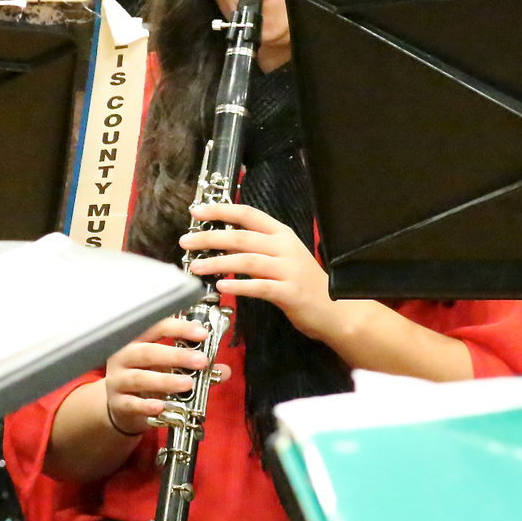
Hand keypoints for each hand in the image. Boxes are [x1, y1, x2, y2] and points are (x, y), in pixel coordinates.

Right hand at [105, 314, 230, 434]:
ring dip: (165, 380)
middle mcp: (124, 357)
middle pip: (148, 352)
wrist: (122, 406)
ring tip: (188, 384)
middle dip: (177, 356)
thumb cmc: (148, 378)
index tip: (202, 334)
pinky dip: (146, 405)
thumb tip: (224, 370)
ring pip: (140, 378)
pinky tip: (161, 406)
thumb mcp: (169, 368)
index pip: (157, 327)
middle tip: (202, 361)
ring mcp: (118, 380)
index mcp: (138, 340)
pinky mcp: (118, 403)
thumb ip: (195, 367)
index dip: (180, 328)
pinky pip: (132, 403)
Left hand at [181, 202, 333, 339]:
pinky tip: (221, 286)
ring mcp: (288, 269)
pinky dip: (238, 286)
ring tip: (195, 266)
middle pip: (241, 236)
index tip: (196, 211)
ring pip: (246, 260)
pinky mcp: (289, 292)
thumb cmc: (304, 283)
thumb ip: (256, 249)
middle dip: (210, 237)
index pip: (247, 214)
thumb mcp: (282, 258)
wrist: (336, 309)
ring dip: (217, 262)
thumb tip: (222, 244)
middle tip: (186, 241)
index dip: (220, 210)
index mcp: (281, 234)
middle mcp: (284, 247)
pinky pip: (259, 287)